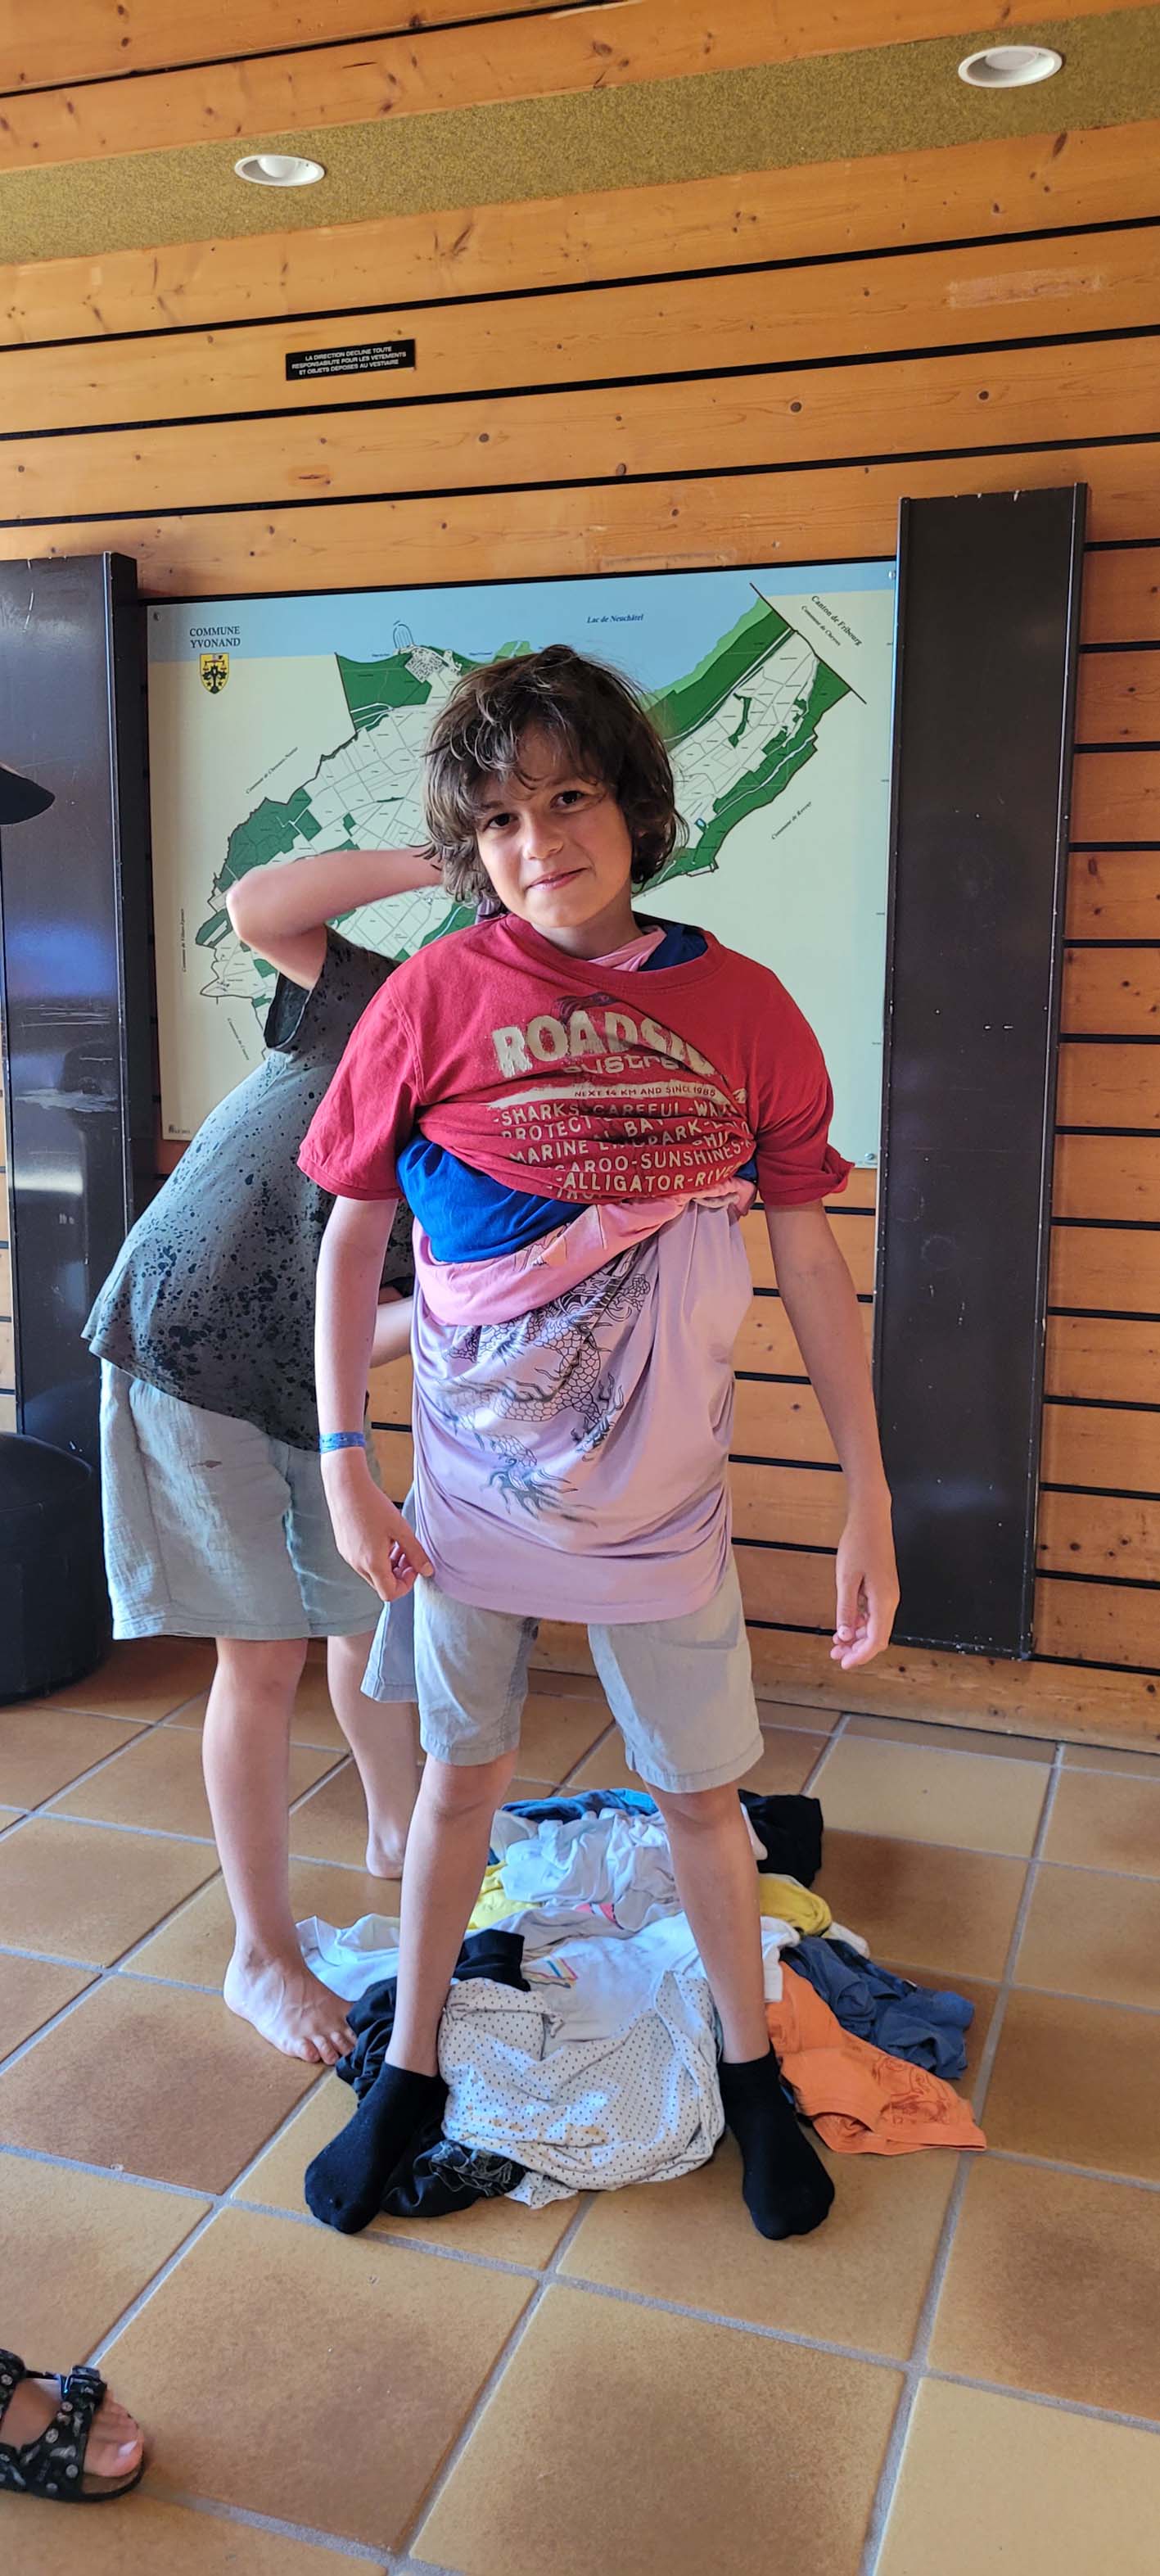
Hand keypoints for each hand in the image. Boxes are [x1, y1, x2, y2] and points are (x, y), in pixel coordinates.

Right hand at [321, 1455, 431, 1602]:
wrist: (346, 1487)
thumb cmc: (373, 1505)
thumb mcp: (401, 1529)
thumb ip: (416, 1553)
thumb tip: (428, 1570)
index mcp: (372, 1563)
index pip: (390, 1594)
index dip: (406, 1585)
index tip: (413, 1567)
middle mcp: (357, 1564)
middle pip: (381, 1584)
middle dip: (398, 1574)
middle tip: (408, 1554)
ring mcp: (348, 1557)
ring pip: (372, 1573)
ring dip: (388, 1565)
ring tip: (397, 1543)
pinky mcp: (344, 1548)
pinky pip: (363, 1562)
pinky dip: (376, 1557)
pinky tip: (382, 1538)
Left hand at [831, 1496, 898, 1669]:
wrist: (871, 1520)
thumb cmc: (859, 1544)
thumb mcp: (846, 1579)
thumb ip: (846, 1609)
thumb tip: (844, 1635)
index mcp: (883, 1601)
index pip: (876, 1640)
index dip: (860, 1656)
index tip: (844, 1663)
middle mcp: (890, 1601)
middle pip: (877, 1637)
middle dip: (857, 1650)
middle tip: (836, 1655)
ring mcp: (888, 1595)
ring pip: (874, 1626)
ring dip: (857, 1637)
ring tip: (836, 1644)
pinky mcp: (883, 1589)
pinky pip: (873, 1614)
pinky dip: (859, 1623)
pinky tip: (845, 1625)